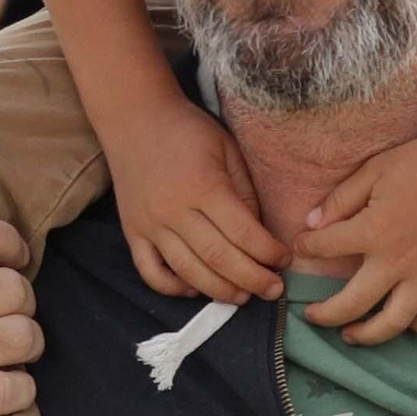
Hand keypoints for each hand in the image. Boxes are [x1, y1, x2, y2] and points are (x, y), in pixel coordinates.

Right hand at [0, 214, 41, 415]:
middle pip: (8, 286)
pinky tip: (8, 392)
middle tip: (14, 316)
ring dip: (28, 345)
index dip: (6, 241)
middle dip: (22, 301)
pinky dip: (20, 391)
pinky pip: (9, 390)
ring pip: (19, 336)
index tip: (14, 257)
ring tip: (18, 354)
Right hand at [106, 94, 288, 304]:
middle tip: (273, 289)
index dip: (269, 252)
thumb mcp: (227, 150)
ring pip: (188, 272)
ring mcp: (150, 225)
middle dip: (252, 279)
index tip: (284, 260)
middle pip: (219, 258)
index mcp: (204, 186)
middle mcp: (175, 210)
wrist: (134, 118)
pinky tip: (195, 289)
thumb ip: (246, 192)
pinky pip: (150, 272)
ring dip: (219, 291)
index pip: (243, 233)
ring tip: (243, 297)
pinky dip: (173, 288)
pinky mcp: (132, 232)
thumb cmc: (188, 131)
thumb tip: (259, 235)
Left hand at [297, 133, 416, 345]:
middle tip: (312, 316)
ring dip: (368, 335)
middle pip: (352, 303)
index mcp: (372, 232)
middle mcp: (395, 263)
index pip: (325, 248)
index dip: (307, 247)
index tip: (303, 245)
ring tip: (352, 336)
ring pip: (394, 322)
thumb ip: (341, 199)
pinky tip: (410, 324)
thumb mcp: (375, 169)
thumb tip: (312, 223)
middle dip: (326, 315)